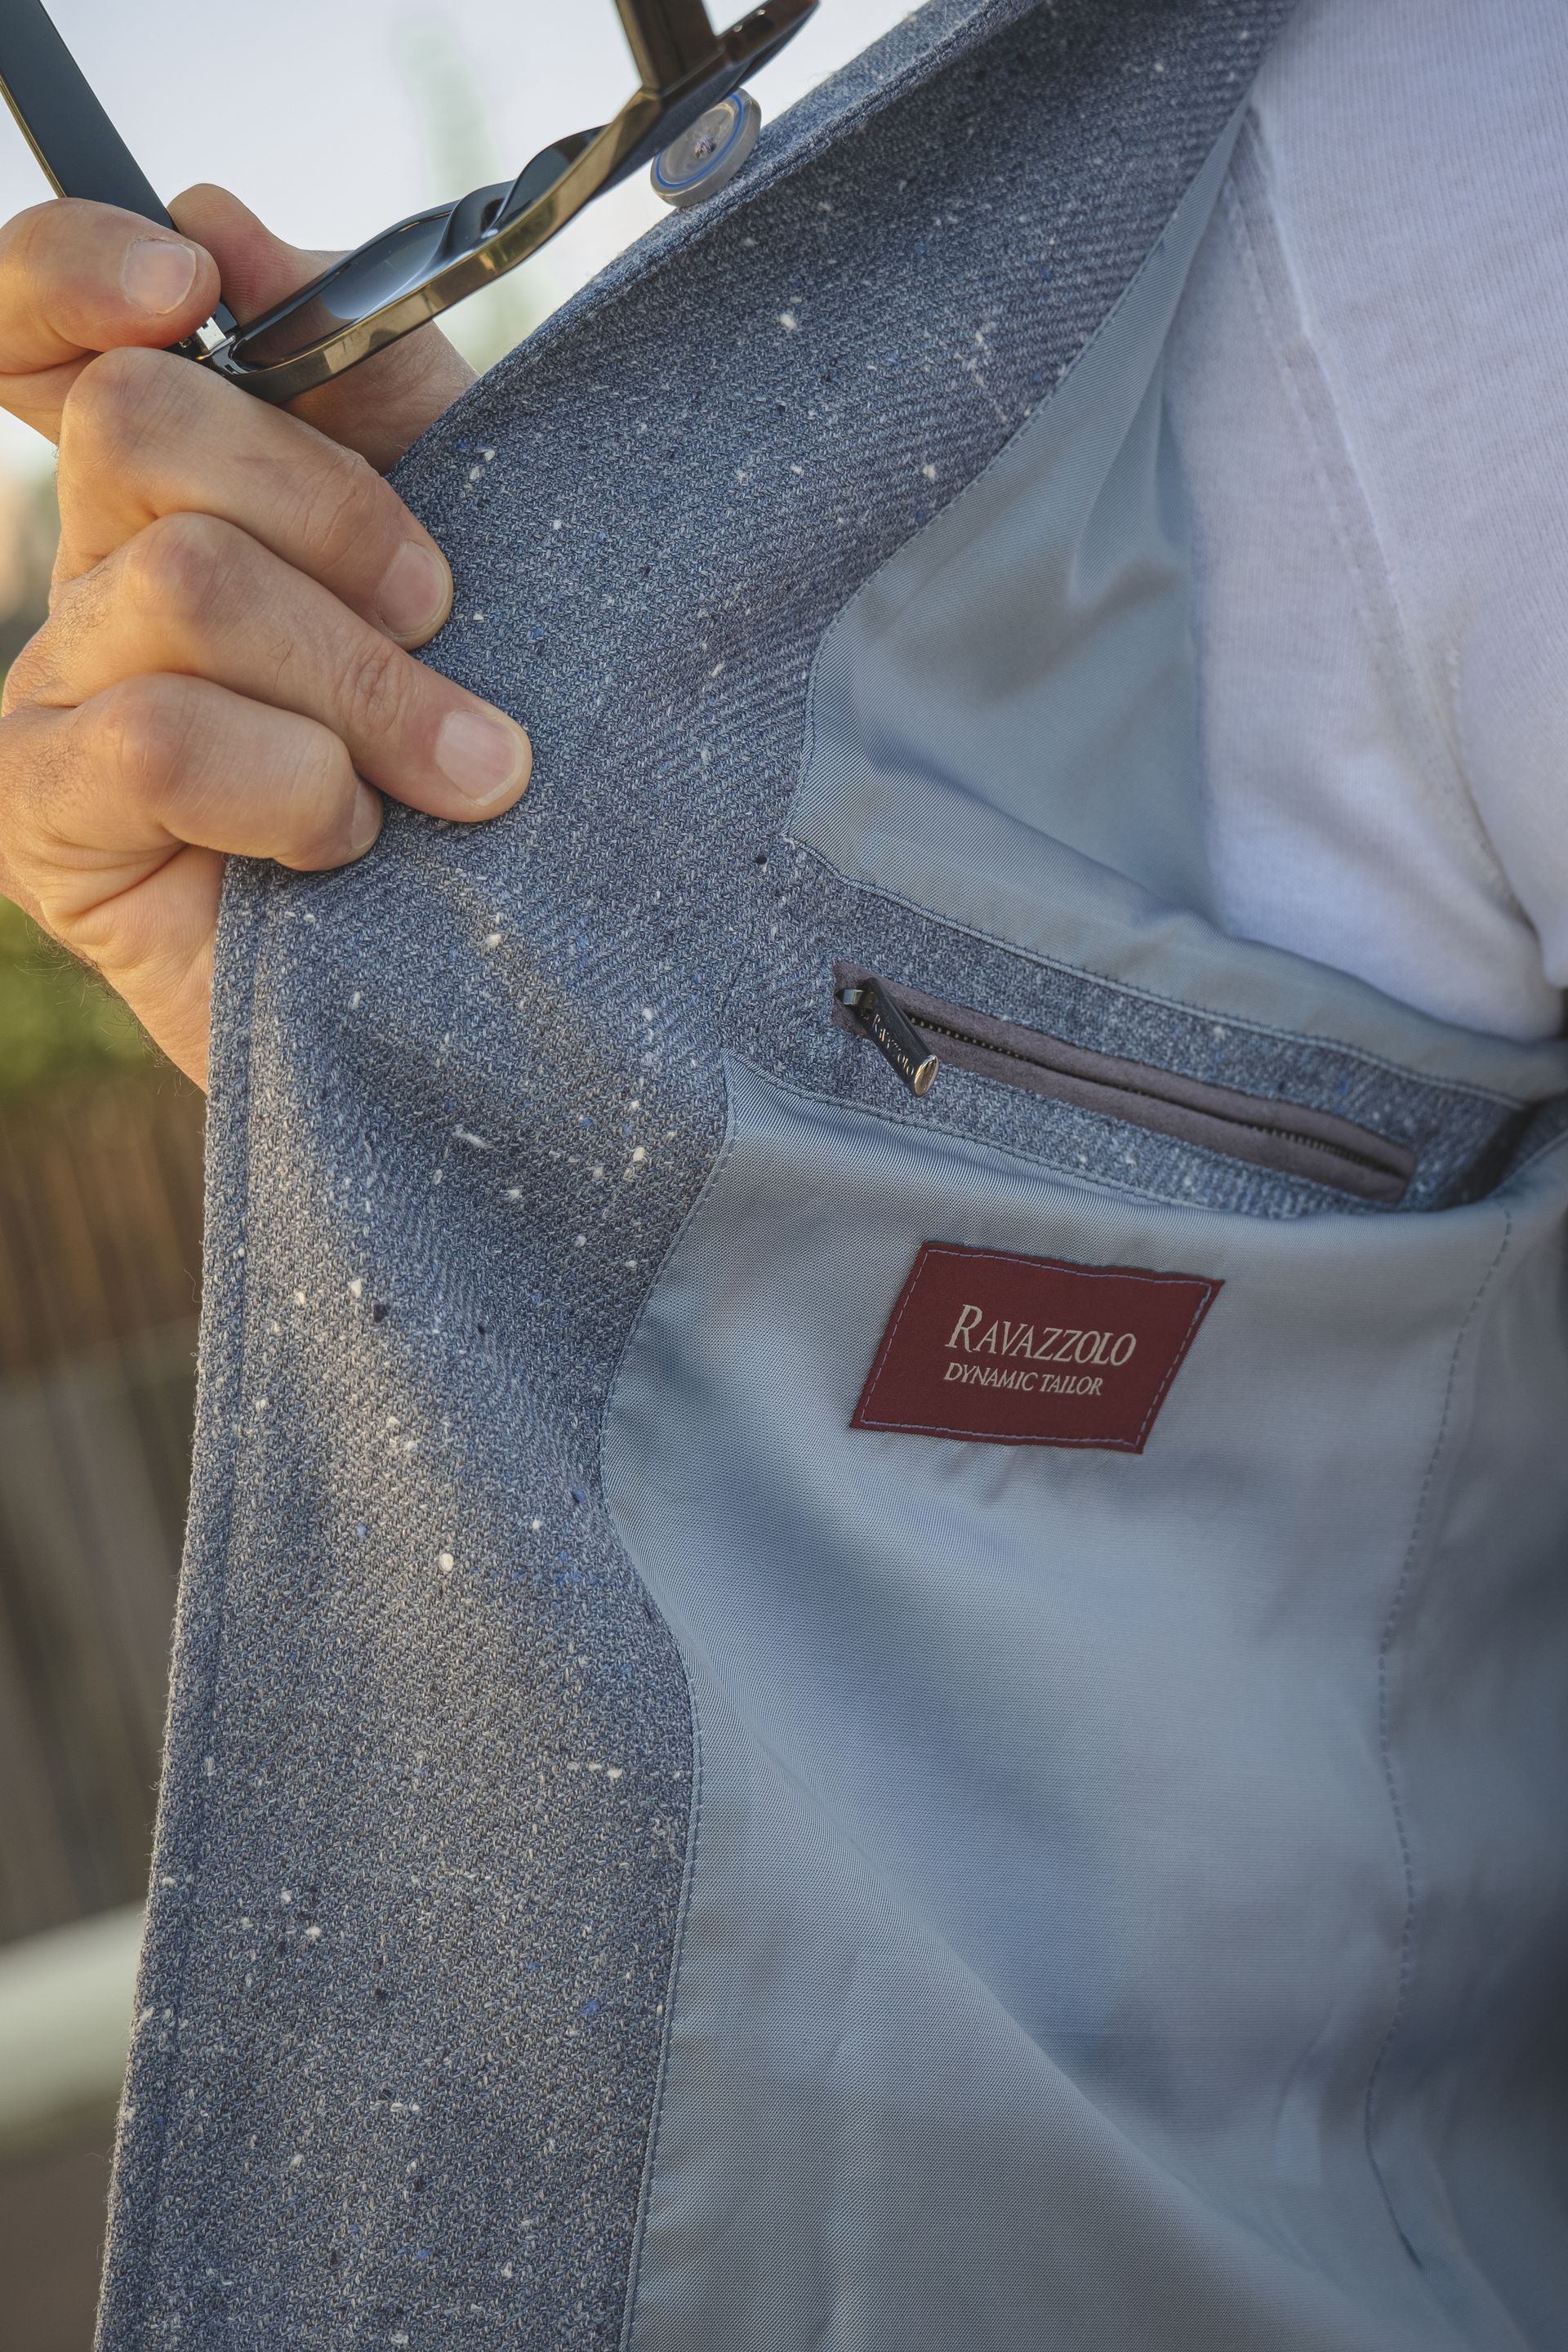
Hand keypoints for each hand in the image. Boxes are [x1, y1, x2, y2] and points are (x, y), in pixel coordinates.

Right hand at [0, 186, 529, 1088]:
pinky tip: (346, 847)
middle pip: (141, 429)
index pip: (40, 326)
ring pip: (181, 588)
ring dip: (361, 685)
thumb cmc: (468, 748)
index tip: (191, 286)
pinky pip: (157, 738)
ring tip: (456, 775)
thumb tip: (220, 219)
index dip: (75, 270)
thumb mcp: (453, 526)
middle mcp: (87, 572)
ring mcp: (50, 694)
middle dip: (336, 516)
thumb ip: (359, 376)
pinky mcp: (43, 819)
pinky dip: (293, 785)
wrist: (485, 970)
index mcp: (169, 489)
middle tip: (442, 613)